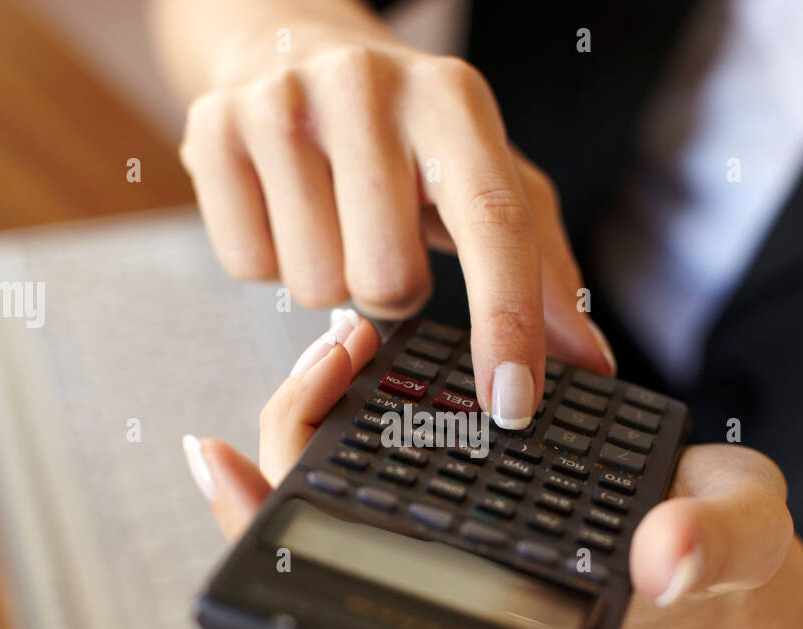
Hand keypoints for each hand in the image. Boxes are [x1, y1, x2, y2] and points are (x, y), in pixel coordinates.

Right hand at [177, 19, 615, 427]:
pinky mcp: (213, 128)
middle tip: (384, 241)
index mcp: (453, 102)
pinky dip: (269, 262)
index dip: (507, 324)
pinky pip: (246, 266)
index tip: (512, 404)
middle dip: (392, 292)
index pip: (492, 226)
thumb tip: (590, 362)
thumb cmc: (404, 136)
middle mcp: (367, 88)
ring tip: (331, 218)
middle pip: (389, 280)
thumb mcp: (487, 180)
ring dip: (330, 279)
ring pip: (317, 283)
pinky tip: (284, 210)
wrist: (288, 50)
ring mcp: (282, 104)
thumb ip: (544, 272)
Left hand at [183, 312, 798, 628]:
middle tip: (339, 347)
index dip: (267, 529)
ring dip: (325, 399)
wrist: (720, 532)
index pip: (343, 577)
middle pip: (317, 509)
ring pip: (340, 469)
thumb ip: (708, 547)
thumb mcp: (736, 543)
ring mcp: (447, 511)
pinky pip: (387, 436)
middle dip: (297, 427)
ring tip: (352, 333)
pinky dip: (360, 390)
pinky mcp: (465, 463)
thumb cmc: (719, 552)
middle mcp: (447, 557)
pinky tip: (358, 342)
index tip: (219, 458)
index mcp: (488, 597)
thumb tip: (664, 556)